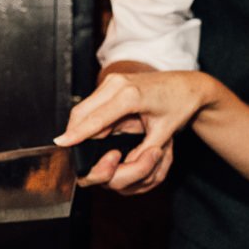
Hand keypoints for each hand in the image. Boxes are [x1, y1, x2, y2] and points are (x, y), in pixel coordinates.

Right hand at [57, 71, 208, 194]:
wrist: (188, 85)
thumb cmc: (179, 105)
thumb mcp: (164, 133)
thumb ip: (143, 153)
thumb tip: (123, 167)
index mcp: (131, 96)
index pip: (95, 119)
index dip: (77, 134)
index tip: (61, 144)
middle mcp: (117, 84)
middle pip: (81, 112)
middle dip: (73, 132)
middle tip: (68, 149)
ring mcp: (113, 81)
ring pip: (84, 107)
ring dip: (79, 126)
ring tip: (79, 145)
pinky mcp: (112, 83)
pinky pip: (92, 104)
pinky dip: (88, 120)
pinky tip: (92, 132)